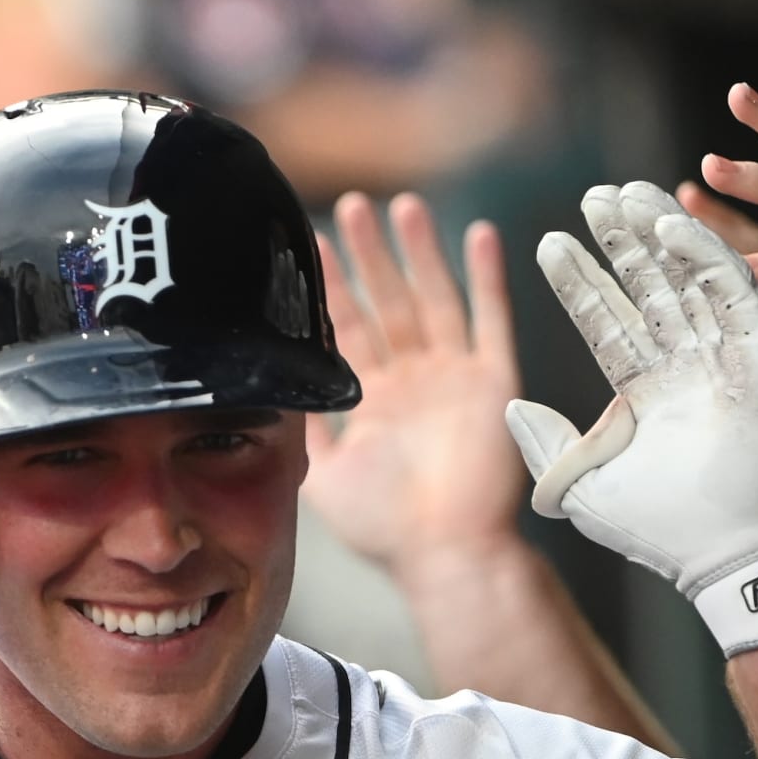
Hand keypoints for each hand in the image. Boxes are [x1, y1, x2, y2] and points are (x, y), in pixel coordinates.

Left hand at [305, 191, 524, 573]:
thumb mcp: (324, 475)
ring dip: (420, 253)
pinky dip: (487, 277)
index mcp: (371, 399)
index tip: (306, 243)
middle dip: (369, 256)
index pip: (345, 329)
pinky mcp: (493, 381)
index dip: (329, 288)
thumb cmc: (386, 526)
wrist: (447, 553)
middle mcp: (412, 380)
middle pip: (387, 302)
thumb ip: (302, 427)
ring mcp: (453, 376)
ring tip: (403, 207)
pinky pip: (491, 318)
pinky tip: (480, 235)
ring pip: (434, 298)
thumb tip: (264, 388)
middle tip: (350, 205)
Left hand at [507, 181, 757, 654]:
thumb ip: (545, 444)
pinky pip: (734, 292)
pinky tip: (670, 224)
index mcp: (645, 395)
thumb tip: (509, 407)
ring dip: (658, 234)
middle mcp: (685, 369)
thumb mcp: (581, 486)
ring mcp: (725, 358)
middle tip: (593, 195)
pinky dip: (705, 256)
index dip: (579, 282)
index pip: (606, 323)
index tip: (550, 242)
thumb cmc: (662, 530)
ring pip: (688, 279)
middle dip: (620, 242)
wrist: (731, 553)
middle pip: (648, 288)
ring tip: (626, 192)